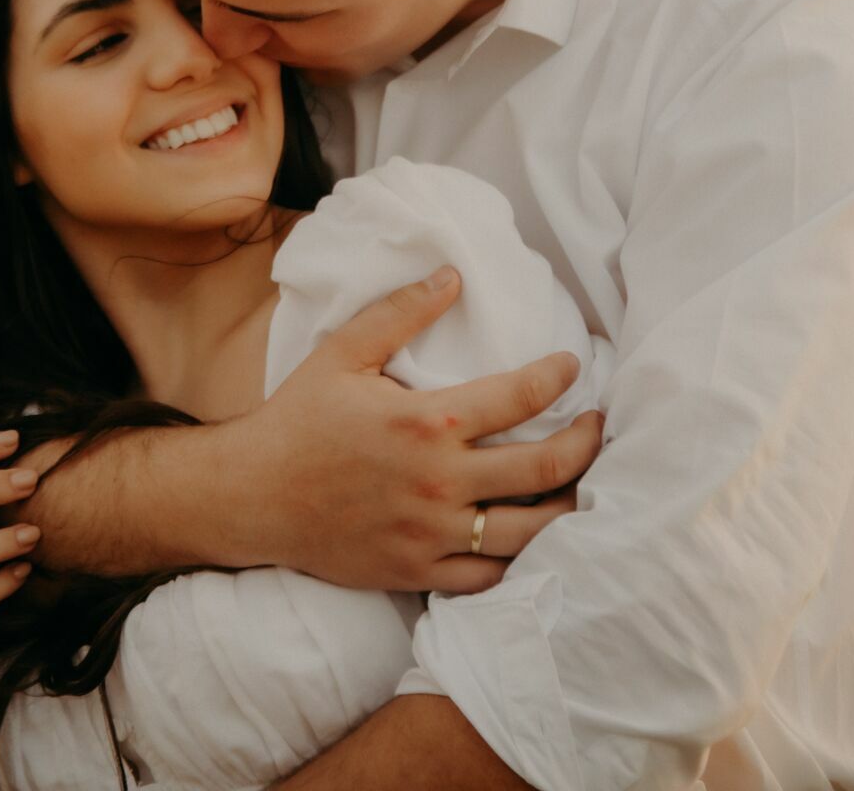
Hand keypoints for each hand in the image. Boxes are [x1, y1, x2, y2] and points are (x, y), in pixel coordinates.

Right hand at [234, 267, 601, 591]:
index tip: (572, 365)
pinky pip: (491, 577)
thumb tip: (452, 275)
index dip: (558, 377)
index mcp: (426, 421)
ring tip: (584, 484)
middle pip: (544, 468)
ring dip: (570, 506)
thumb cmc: (299, 418)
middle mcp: (438, 480)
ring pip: (531, 532)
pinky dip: (523, 561)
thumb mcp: (343, 352)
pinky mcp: (419, 570)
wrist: (253, 496)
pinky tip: (536, 537)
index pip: (520, 396)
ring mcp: (431, 532)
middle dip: (587, 444)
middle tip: (600, 426)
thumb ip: (400, 311)